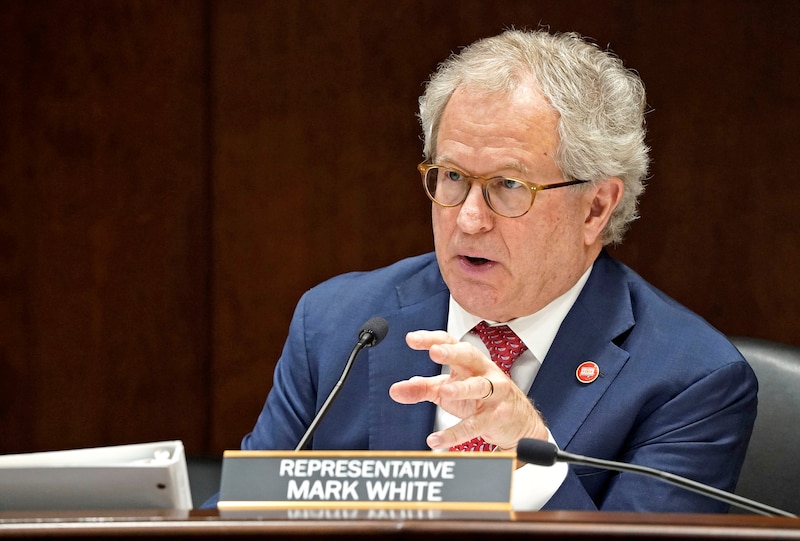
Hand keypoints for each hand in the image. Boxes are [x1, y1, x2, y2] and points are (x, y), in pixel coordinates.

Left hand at [388, 329, 548, 450]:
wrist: (518, 421)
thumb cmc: (481, 399)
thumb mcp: (448, 391)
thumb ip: (422, 389)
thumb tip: (395, 390)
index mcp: (468, 362)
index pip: (450, 342)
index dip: (431, 338)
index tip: (411, 339)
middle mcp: (483, 372)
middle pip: (469, 356)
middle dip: (452, 353)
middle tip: (434, 352)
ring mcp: (493, 393)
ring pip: (479, 387)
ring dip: (462, 389)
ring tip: (444, 392)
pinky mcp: (496, 417)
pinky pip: (475, 425)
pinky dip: (455, 433)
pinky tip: (436, 440)